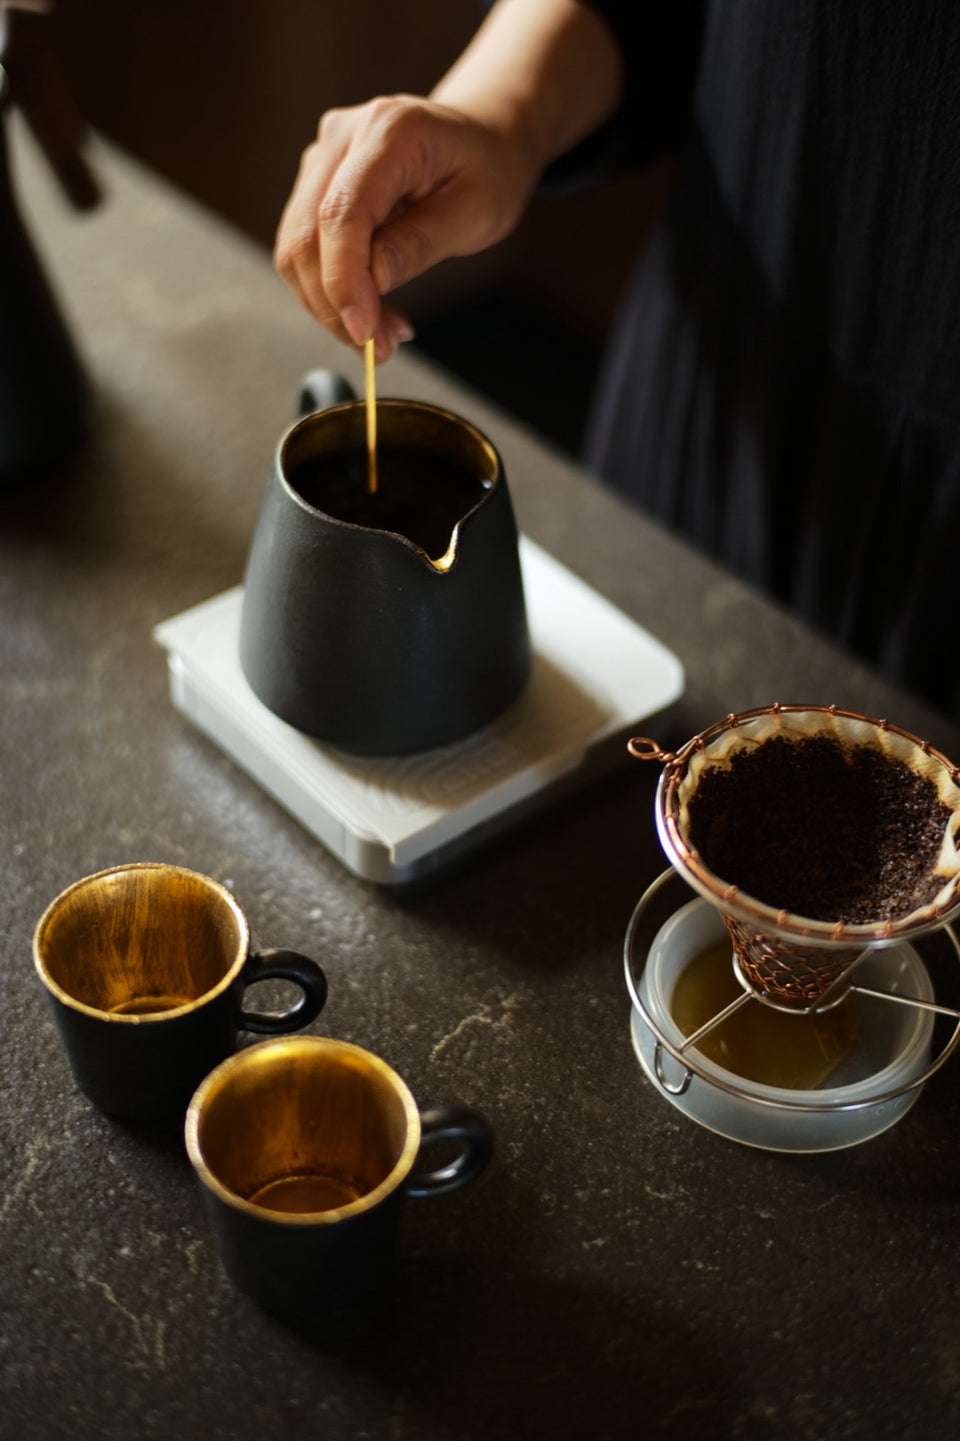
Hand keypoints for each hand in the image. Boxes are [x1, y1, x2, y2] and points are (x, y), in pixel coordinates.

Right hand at [274, 93, 538, 360]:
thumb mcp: (473, 214)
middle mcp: (344, 136)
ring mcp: (324, 158)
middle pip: (307, 235)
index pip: (341, 214)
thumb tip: (372, 282)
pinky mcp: (317, 183)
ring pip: (297, 248)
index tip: (365, 332)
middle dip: (336, 306)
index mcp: (389, 131)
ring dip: (330, 305)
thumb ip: (418, 244)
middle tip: (378, 349)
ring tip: (380, 335)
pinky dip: (330, 290)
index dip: (345, 281)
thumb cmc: (486, 169)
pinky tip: (369, 310)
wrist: (482, 138)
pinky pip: (306, 248)